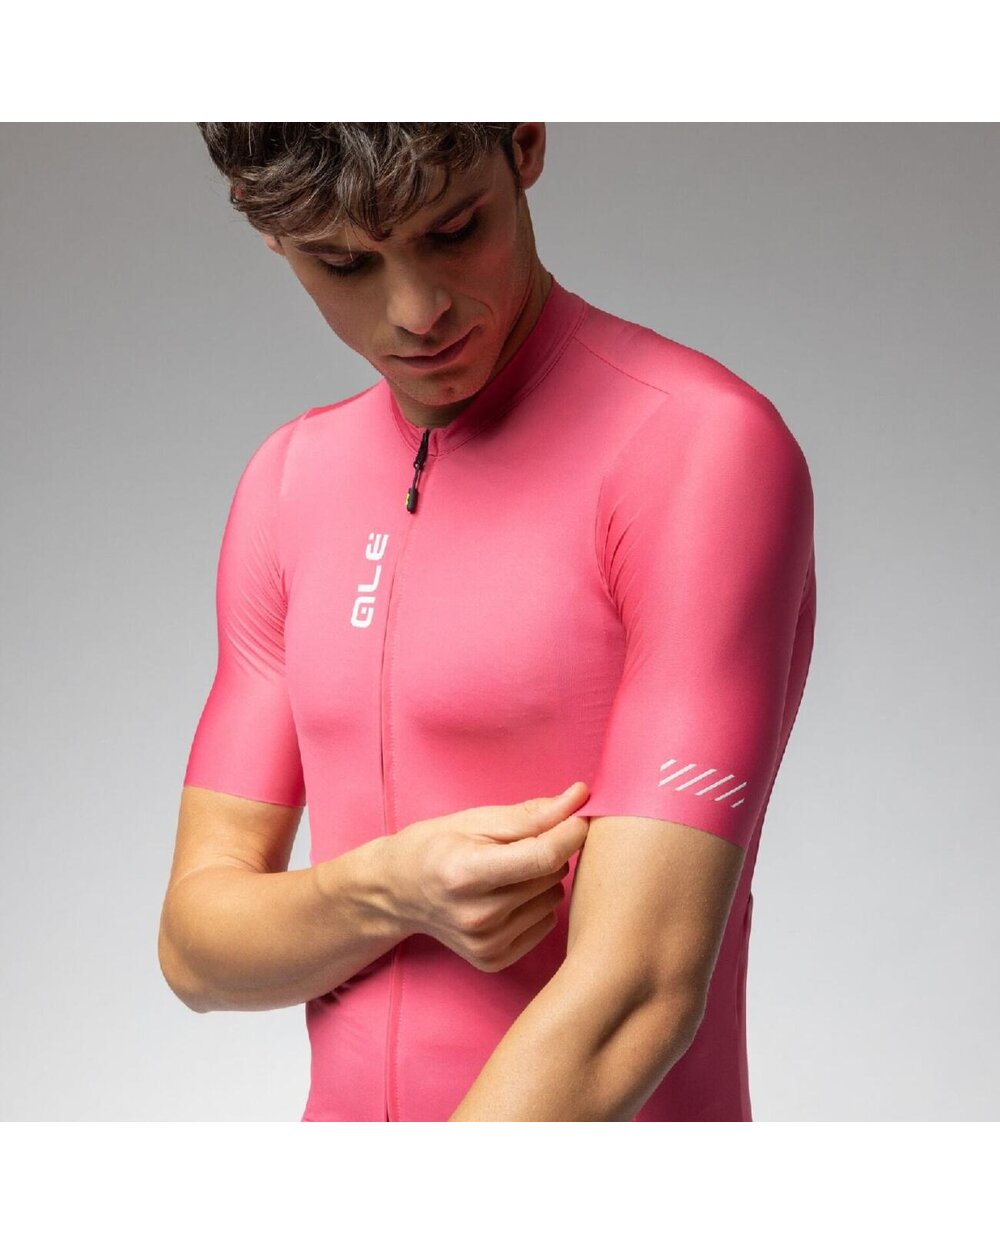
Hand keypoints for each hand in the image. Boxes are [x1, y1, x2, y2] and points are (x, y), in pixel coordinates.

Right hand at [386, 782, 590, 971]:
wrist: (399, 893)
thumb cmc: (438, 846)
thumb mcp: (476, 819)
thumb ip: (532, 814)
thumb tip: (581, 797)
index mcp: (466, 873)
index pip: (542, 856)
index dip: (570, 832)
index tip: (580, 816)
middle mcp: (477, 916)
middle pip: (551, 875)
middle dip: (550, 850)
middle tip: (521, 843)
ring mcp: (486, 944)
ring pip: (554, 899)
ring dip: (543, 879)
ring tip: (509, 871)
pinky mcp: (494, 961)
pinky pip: (547, 923)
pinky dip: (537, 904)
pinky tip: (507, 896)